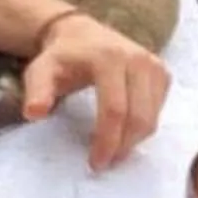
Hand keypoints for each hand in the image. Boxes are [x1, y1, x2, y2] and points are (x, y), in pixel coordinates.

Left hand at [22, 11, 170, 170]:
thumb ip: (36, 92)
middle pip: (138, 116)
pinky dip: (143, 126)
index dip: (107, 140)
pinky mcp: (162, 71)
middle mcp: (137, 58)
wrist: (81, 33)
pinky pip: (158, 108)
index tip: (95, 163)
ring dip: (134, 141)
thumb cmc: (61, 58)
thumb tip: (35, 113)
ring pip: (152, 116)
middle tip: (106, 163)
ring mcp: (153, 64)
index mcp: (108, 58)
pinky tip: (124, 131)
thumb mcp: (40, 72)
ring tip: (113, 151)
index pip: (115, 109)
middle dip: (123, 146)